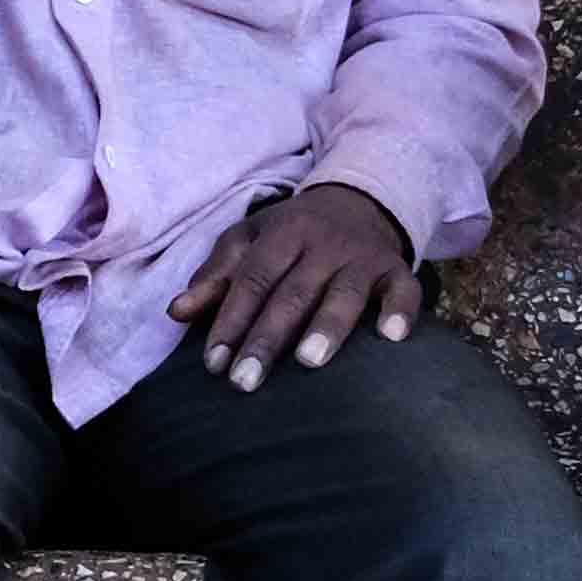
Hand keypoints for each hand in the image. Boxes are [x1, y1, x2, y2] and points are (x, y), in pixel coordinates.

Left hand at [169, 181, 418, 390]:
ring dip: (327, 326)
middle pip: (291, 293)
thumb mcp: (251, 239)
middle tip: (245, 381)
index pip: (251, 280)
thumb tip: (176, 312)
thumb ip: (216, 275)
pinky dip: (401, 311)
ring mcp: (362, 257)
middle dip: (266, 338)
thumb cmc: (294, 232)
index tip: (213, 363)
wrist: (360, 199)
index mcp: (282, 233)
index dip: (230, 320)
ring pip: (344, 293)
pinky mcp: (397, 269)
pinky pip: (405, 289)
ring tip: (308, 361)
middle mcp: (323, 243)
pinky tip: (392, 337)